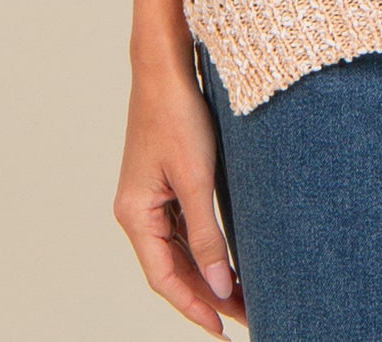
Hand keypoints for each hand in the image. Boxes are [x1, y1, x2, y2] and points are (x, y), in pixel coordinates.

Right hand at [113, 60, 246, 333]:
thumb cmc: (178, 115)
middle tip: (246, 316)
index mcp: (135, 214)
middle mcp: (138, 211)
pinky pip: (182, 227)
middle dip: (207, 294)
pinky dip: (203, 247)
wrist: (166, 66)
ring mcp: (150, 197)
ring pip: (179, 249)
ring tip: (244, 294)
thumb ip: (207, 235)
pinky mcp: (164, 181)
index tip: (223, 330)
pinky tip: (227, 258)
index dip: (194, 307)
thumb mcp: (196, 179)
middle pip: (172, 267)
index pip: (164, 278)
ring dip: (208, 272)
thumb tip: (221, 285)